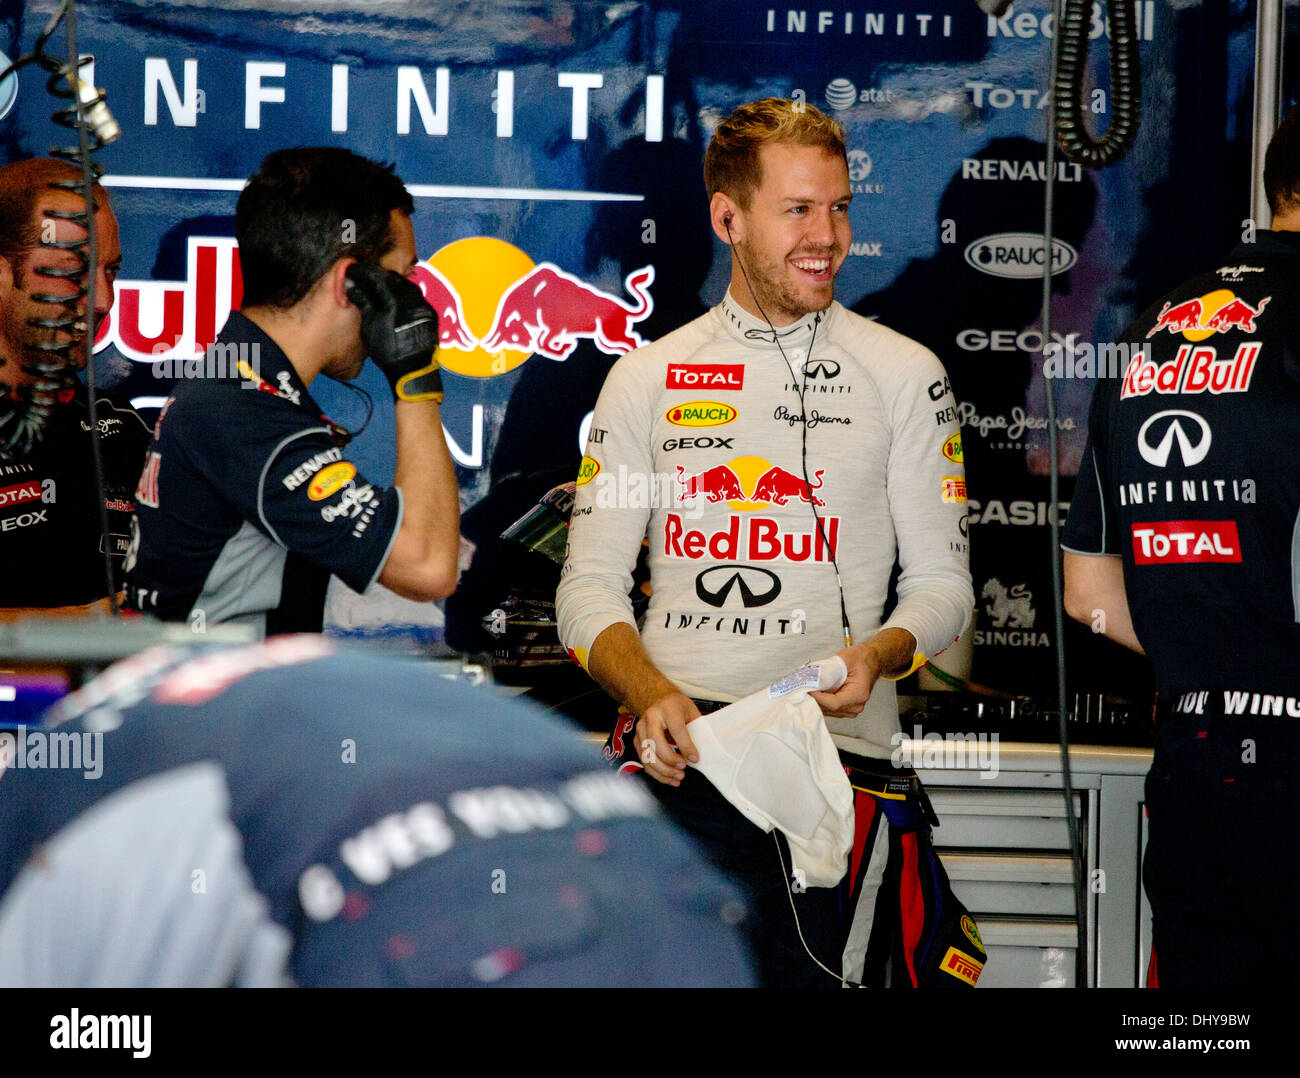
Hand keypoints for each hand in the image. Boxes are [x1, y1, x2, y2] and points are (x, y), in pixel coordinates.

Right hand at [344, 263, 442, 401]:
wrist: (413, 369)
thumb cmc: (388, 350)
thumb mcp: (370, 325)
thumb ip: (363, 301)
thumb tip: (353, 285)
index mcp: (395, 298)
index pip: (376, 276)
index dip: (362, 272)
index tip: (352, 270)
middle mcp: (412, 296)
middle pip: (391, 277)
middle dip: (376, 276)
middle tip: (362, 280)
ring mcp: (424, 303)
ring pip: (405, 285)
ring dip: (390, 284)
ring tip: (376, 290)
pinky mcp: (430, 312)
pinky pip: (414, 296)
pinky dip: (402, 294)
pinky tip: (393, 300)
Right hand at [634, 692, 700, 785]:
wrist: (658, 698)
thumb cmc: (678, 707)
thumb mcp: (691, 712)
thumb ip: (696, 730)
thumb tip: (704, 752)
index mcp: (668, 707)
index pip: (676, 729)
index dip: (686, 747)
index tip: (695, 759)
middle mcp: (651, 717)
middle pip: (656, 743)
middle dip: (670, 761)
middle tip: (683, 769)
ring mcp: (640, 729)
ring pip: (647, 755)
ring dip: (663, 771)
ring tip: (678, 777)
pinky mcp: (636, 740)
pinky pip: (643, 760)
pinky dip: (656, 773)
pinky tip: (669, 778)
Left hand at [811, 629, 916, 718]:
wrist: (871, 660)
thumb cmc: (861, 659)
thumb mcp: (845, 659)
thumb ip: (830, 670)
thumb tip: (813, 678)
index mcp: (859, 694)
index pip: (834, 703)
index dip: (818, 698)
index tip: (807, 689)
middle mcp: (856, 705)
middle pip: (829, 709)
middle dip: (814, 699)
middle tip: (802, 688)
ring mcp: (852, 709)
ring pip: (828, 711)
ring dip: (816, 701)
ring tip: (807, 689)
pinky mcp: (846, 708)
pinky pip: (830, 709)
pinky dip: (821, 702)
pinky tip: (815, 692)